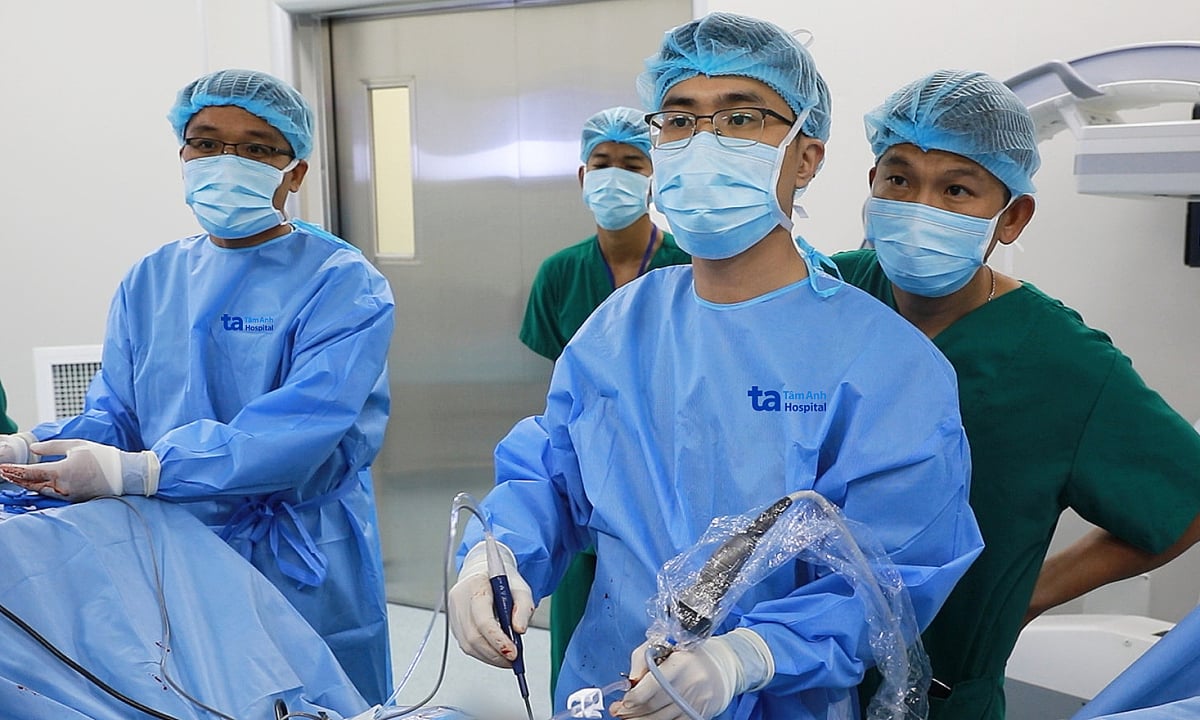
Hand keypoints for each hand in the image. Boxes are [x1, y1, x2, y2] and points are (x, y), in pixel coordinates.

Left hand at [0, 438, 159, 500]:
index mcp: (62, 472)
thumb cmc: (103, 457)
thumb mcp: (77, 446)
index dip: (14, 471)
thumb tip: (33, 449)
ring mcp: (67, 495)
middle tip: (3, 472)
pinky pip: (51, 493)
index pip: (31, 472)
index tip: (2, 468)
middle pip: (32, 484)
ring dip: (26, 484)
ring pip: (40, 490)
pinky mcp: (72, 499)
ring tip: (14, 477)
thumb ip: (52, 447)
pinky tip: (33, 483)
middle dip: (16, 478)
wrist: (124, 474)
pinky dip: (39, 488)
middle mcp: (62, 487)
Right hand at [448, 540, 533, 666]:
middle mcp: (459, 599)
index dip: (498, 639)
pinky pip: (466, 645)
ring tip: (508, 658)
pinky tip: (496, 653)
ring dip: (490, 657)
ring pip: (468, 645)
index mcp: (475, 586)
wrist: (485, 573)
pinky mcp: (454, 624)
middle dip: (495, 653)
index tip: (513, 653)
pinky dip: (483, 653)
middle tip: (514, 659)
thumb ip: (524, 607)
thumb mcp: (521, 588)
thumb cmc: (503, 580)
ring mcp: (454, 613)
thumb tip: (519, 630)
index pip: (483, 618)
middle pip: (474, 636)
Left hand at [611, 629, 773, 719]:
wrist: (723, 666)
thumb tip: (630, 681)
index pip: (651, 687)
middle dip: (632, 711)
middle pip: (653, 705)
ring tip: (628, 718)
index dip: (633, 697)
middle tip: (618, 711)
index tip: (624, 699)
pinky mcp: (700, 714)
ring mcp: (696, 702)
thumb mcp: (664, 645)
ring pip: (661, 718)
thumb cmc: (688, 654)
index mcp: (680, 663)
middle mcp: (690, 684)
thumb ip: (642, 658)